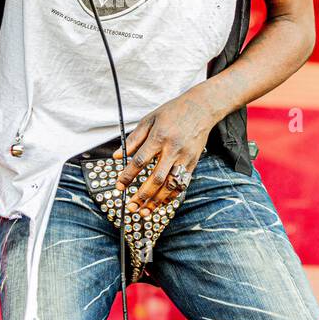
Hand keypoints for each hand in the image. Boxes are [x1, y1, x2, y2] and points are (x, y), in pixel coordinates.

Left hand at [112, 91, 217, 218]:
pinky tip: (161, 203)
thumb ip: (133, 139)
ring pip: (170, 185)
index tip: (119, 186)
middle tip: (131, 206)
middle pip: (156, 178)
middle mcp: (172, 149)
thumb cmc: (173, 112)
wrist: (201, 108)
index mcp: (159, 137)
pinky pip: (182, 184)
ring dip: (156, 201)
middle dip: (142, 195)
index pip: (139, 161)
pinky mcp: (193, 162)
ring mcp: (185, 157)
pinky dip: (171, 196)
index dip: (127, 176)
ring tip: (144, 211)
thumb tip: (117, 156)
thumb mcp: (149, 120)